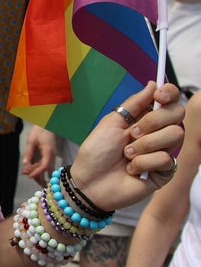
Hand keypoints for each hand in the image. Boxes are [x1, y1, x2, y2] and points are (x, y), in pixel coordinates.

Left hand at [21, 125, 57, 184]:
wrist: (46, 125)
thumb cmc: (39, 131)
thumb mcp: (31, 140)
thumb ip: (29, 152)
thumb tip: (25, 163)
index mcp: (48, 151)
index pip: (44, 166)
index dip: (37, 172)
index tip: (30, 177)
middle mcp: (51, 155)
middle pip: (47, 170)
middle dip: (39, 176)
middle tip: (28, 178)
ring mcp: (50, 156)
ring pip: (45, 169)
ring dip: (37, 172)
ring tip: (25, 173)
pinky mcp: (48, 156)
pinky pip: (44, 164)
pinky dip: (37, 168)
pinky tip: (28, 169)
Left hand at [71, 82, 184, 211]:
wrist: (89, 181)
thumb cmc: (96, 152)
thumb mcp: (111, 122)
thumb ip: (134, 104)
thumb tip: (153, 84)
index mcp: (145, 119)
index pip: (170, 101)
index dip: (169, 94)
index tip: (159, 96)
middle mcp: (158, 133)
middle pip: (177, 114)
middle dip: (152, 121)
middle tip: (132, 133)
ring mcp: (163, 152)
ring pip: (175, 135)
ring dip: (144, 145)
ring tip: (126, 155)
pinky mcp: (165, 172)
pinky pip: (166, 159)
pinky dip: (143, 163)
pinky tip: (132, 170)